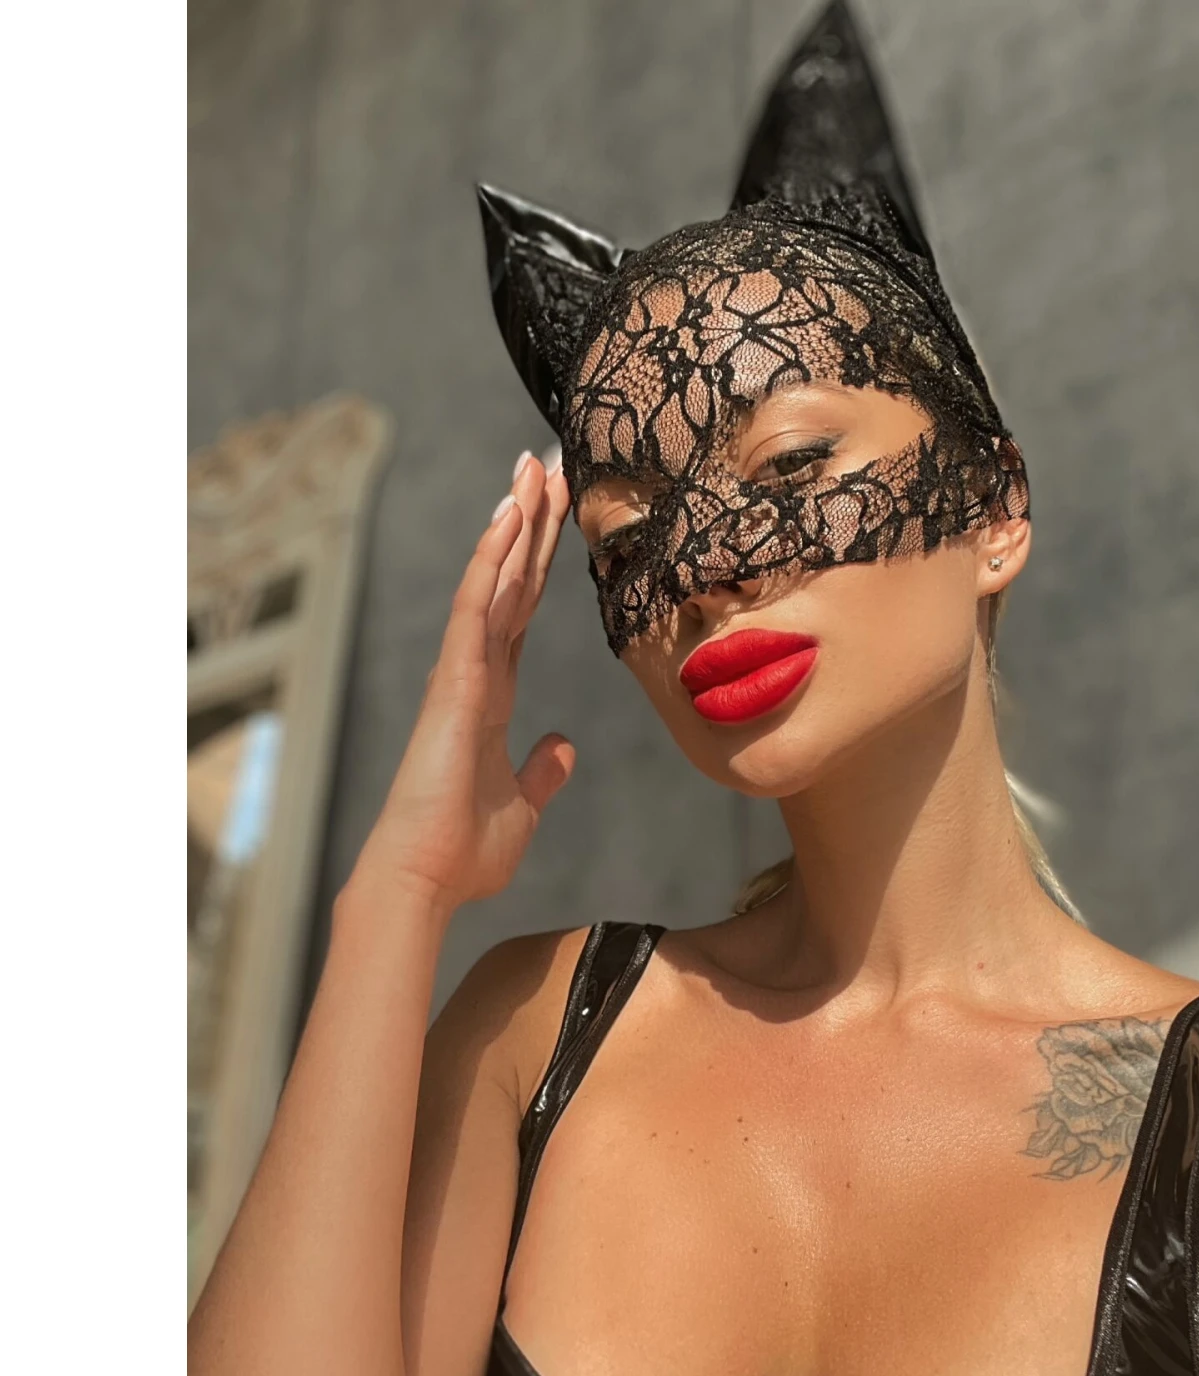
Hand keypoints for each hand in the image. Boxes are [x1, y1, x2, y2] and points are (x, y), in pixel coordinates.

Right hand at [355, 454, 576, 912]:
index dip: (539, 560)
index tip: (555, 512)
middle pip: (511, 582)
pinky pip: (477, 609)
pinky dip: (491, 562)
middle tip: (544, 464)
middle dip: (530, 523)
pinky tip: (508, 519)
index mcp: (492, 694)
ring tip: (531, 469)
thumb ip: (542, 771)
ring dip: (514, 525)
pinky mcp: (454, 683)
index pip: (523, 611)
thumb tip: (563, 746)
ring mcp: (463, 672)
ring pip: (493, 581)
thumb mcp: (523, 804)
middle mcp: (476, 672)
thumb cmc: (464, 850)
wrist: (426, 880)